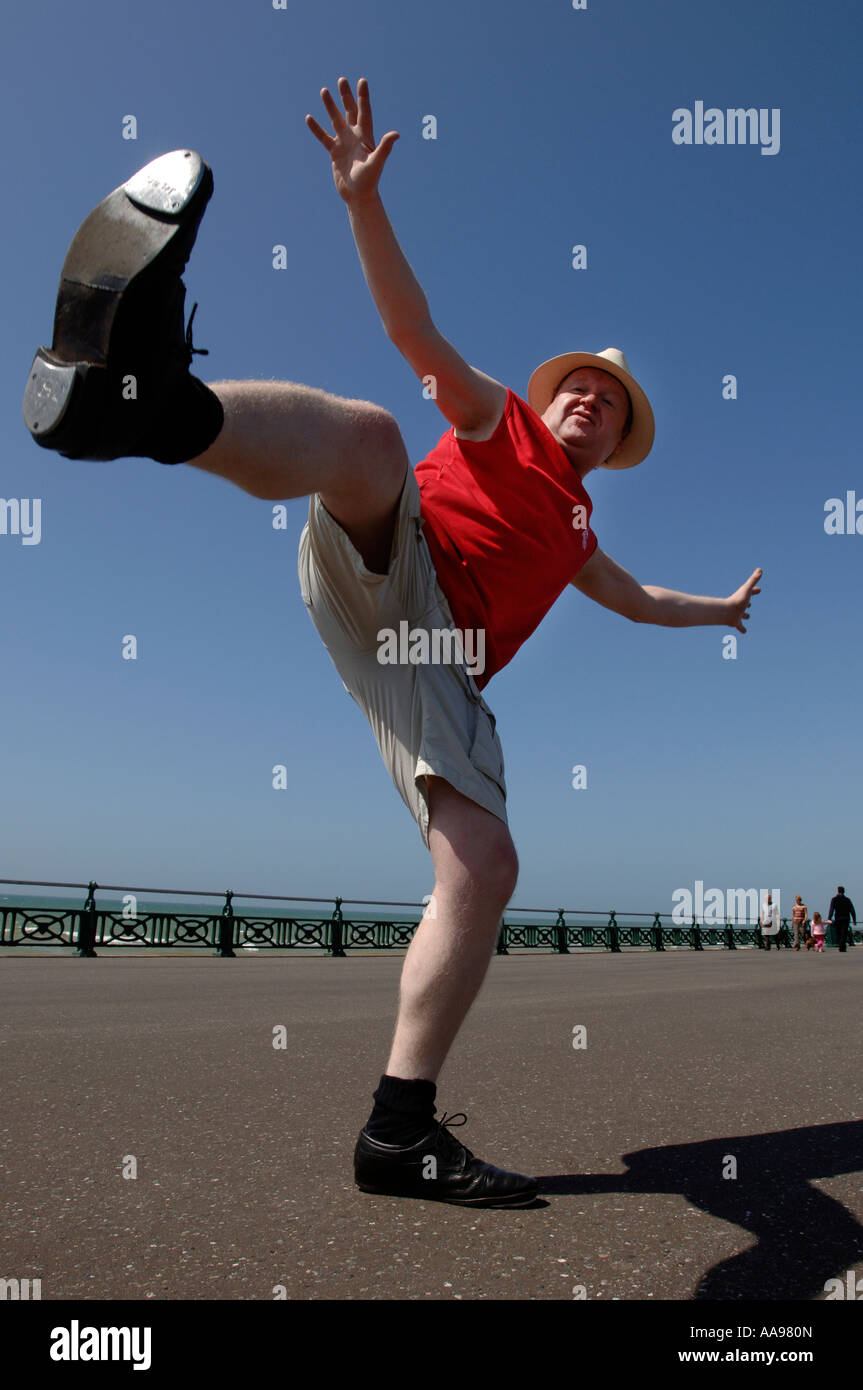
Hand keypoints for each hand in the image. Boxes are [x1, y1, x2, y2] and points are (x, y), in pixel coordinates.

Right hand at [306, 77, 398, 203]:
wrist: (358, 196)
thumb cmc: (369, 181)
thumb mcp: (376, 163)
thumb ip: (385, 147)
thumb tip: (396, 134)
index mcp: (366, 137)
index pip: (364, 112)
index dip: (363, 97)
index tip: (362, 81)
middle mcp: (355, 137)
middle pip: (350, 111)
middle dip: (346, 96)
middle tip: (342, 80)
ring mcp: (344, 143)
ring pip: (336, 120)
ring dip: (330, 106)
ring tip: (324, 90)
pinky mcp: (334, 152)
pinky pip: (323, 137)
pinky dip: (316, 128)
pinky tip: (309, 118)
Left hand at [727, 567, 761, 632]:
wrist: (726, 612)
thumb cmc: (737, 600)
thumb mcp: (747, 589)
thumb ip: (753, 579)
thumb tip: (760, 569)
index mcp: (743, 597)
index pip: (750, 592)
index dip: (755, 590)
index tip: (759, 590)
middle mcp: (740, 605)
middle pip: (745, 603)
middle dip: (748, 603)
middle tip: (749, 604)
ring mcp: (738, 614)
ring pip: (742, 615)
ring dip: (745, 615)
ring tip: (747, 616)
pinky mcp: (736, 622)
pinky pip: (740, 626)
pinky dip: (742, 628)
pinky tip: (744, 632)